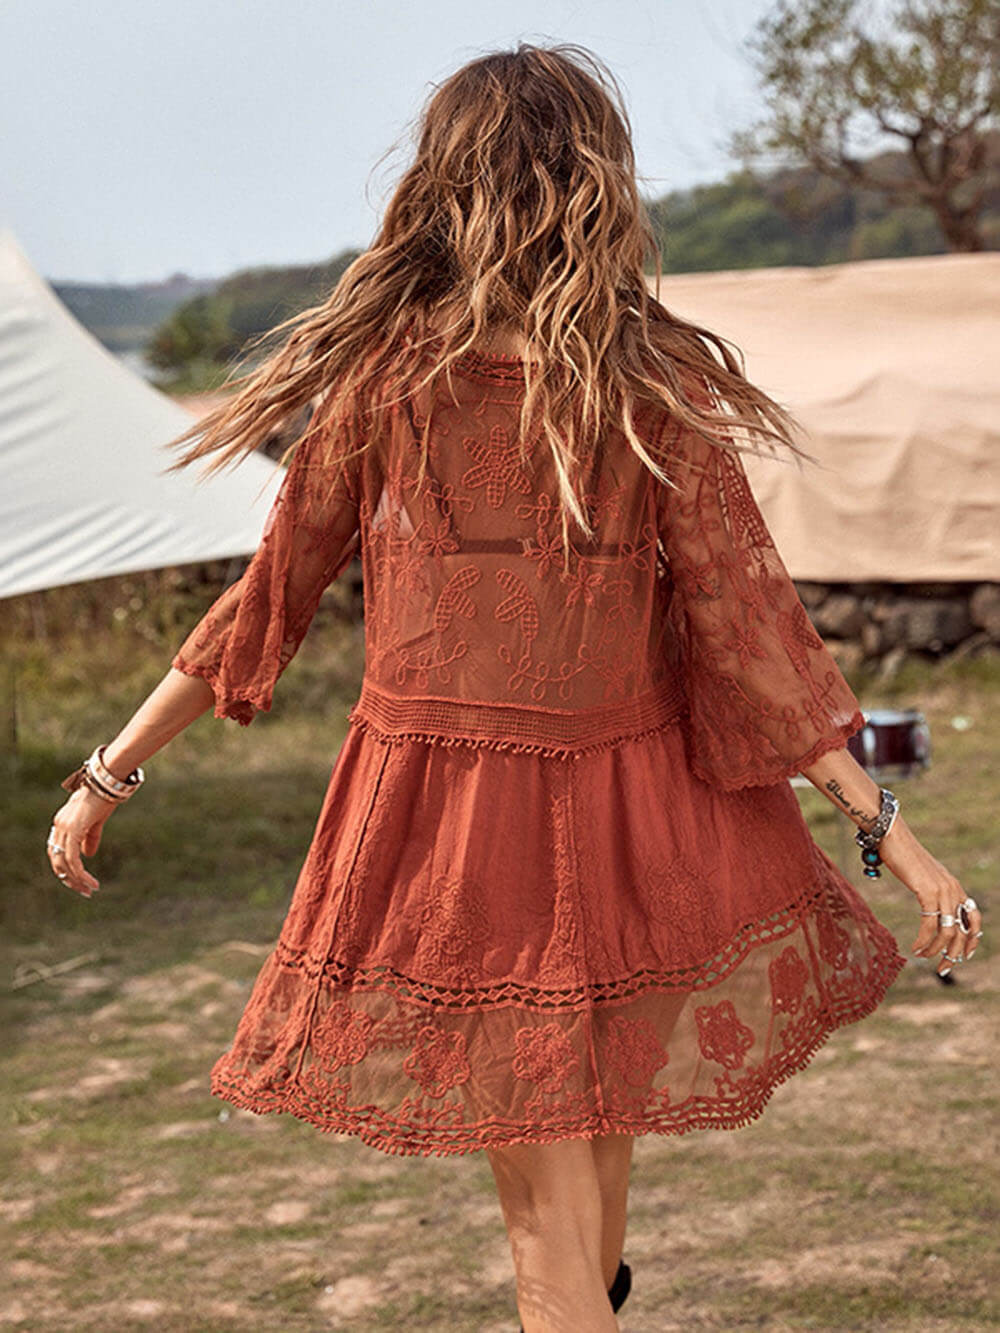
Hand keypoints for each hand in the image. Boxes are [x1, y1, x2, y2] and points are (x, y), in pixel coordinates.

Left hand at [46, 786, 115, 897]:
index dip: (65, 868)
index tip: (78, 880)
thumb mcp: (97, 821)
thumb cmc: (104, 796)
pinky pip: (73, 859)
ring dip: (76, 880)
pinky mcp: (73, 830)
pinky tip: (91, 881)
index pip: (56, 852)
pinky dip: (81, 874)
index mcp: (62, 823)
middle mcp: (59, 826)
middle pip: (56, 860)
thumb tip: (88, 855)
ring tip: (89, 889)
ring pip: (64, 863)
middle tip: (84, 891)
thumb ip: (90, 838)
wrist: (107, 780)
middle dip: (69, 879)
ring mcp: (64, 827)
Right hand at [876, 819, 983, 974]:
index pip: (974, 919)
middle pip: (963, 931)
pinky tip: (913, 947)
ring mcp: (942, 890)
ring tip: (923, 957)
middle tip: (942, 968)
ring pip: (948, 931)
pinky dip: (923, 940)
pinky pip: (930, 924)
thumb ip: (930, 891)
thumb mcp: (922, 876)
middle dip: (954, 954)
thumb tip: (928, 908)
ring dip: (936, 950)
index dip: (972, 940)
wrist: (891, 835)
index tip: (962, 956)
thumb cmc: (901, 854)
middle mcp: (953, 889)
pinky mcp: (928, 891)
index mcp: (954, 886)